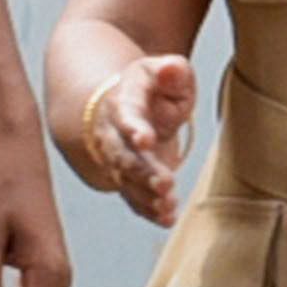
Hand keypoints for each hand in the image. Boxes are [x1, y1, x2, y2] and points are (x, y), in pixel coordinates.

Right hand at [72, 51, 198, 225]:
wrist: (123, 104)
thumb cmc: (151, 87)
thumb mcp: (163, 71)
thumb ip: (171, 71)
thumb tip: (172, 67)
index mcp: (123, 103)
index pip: (126, 116)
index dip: (134, 127)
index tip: (145, 139)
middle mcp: (114, 134)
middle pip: (123, 155)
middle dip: (142, 170)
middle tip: (165, 184)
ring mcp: (119, 159)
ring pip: (127, 180)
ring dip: (146, 195)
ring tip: (167, 207)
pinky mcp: (129, 178)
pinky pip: (134, 196)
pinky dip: (148, 209)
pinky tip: (166, 219)